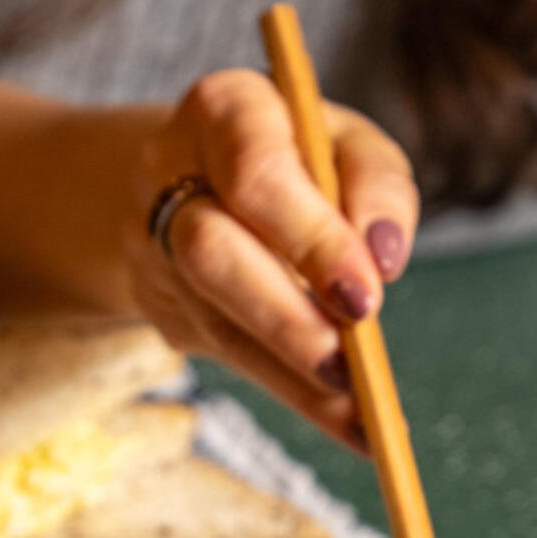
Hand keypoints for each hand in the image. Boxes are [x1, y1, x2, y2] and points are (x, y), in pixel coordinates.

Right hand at [126, 69, 419, 450]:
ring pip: (216, 319)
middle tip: (350, 363)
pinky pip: (232, 357)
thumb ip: (375, 184)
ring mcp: (153, 250)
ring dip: (293, 372)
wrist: (198, 172)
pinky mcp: (164, 310)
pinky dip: (297, 395)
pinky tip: (353, 426)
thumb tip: (383, 258)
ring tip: (363, 415)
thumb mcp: (347, 142)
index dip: (311, 238)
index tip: (368, 294)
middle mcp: (166, 177)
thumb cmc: (296, 152)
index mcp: (220, 111)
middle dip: (286, 315)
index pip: (256, 175)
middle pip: (211, 253)